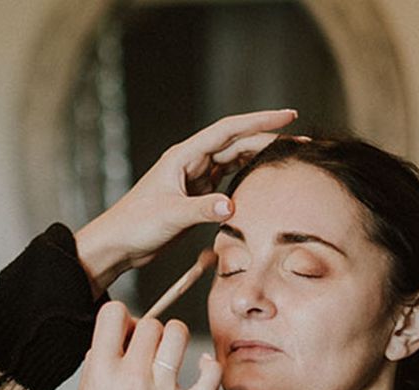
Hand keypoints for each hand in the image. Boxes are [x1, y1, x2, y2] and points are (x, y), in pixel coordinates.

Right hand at [67, 301, 221, 389]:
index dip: (121, 318)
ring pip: (177, 335)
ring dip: (174, 339)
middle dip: (148, 332)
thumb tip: (122, 336)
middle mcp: (132, 376)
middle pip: (150, 324)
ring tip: (168, 354)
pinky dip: (210, 368)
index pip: (114, 313)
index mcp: (101, 369)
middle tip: (145, 350)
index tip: (124, 332)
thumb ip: (102, 360)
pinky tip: (203, 364)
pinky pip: (209, 380)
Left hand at [74, 109, 297, 295]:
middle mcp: (191, 162)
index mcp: (184, 156)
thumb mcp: (169, 216)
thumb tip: (231, 207)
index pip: (228, 131)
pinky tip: (261, 181)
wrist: (119, 244)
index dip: (259, 121)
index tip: (287, 116)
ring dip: (259, 157)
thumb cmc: (135, 225)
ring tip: (286, 158)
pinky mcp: (196, 197)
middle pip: (237, 144)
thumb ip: (201, 210)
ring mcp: (194, 178)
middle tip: (299, 143)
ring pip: (234, 161)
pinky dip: (246, 179)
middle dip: (268, 139)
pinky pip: (227, 181)